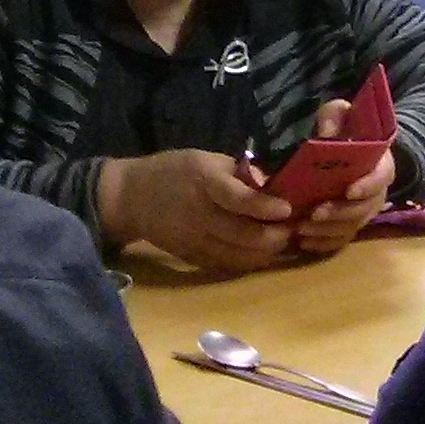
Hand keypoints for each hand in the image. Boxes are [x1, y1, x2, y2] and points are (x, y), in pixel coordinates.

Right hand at [97, 148, 295, 274]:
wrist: (131, 198)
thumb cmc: (173, 170)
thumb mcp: (205, 158)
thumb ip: (238, 172)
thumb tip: (273, 183)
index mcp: (202, 181)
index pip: (237, 199)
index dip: (264, 207)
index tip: (287, 209)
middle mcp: (198, 214)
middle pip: (242, 234)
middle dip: (274, 236)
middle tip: (294, 229)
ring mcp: (193, 240)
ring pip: (237, 256)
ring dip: (266, 253)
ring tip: (285, 243)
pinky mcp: (190, 256)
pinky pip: (225, 264)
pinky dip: (248, 262)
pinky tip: (263, 254)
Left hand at [286, 96, 395, 257]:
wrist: (352, 151)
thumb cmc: (347, 131)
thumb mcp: (341, 114)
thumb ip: (335, 117)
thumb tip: (325, 134)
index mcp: (381, 165)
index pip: (381, 177)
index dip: (368, 185)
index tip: (348, 191)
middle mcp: (377, 193)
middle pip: (364, 210)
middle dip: (340, 213)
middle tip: (314, 213)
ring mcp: (364, 213)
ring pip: (351, 228)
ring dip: (327, 232)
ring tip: (301, 229)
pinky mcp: (350, 226)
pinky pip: (340, 241)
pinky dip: (322, 244)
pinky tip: (303, 243)